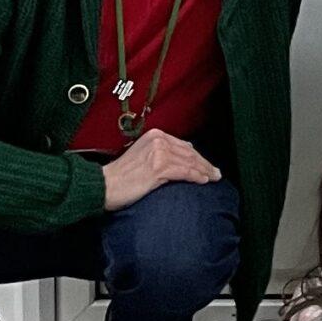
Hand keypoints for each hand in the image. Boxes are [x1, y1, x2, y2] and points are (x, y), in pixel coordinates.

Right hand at [101, 130, 221, 209]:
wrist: (104, 185)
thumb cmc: (122, 175)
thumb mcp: (143, 155)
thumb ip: (161, 153)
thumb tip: (184, 157)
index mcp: (155, 135)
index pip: (183, 145)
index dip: (198, 156)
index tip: (207, 165)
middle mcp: (158, 141)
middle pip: (190, 153)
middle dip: (205, 164)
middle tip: (217, 173)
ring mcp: (159, 153)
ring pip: (190, 162)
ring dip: (205, 171)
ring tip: (214, 178)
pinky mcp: (159, 168)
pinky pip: (185, 172)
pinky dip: (196, 176)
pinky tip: (203, 181)